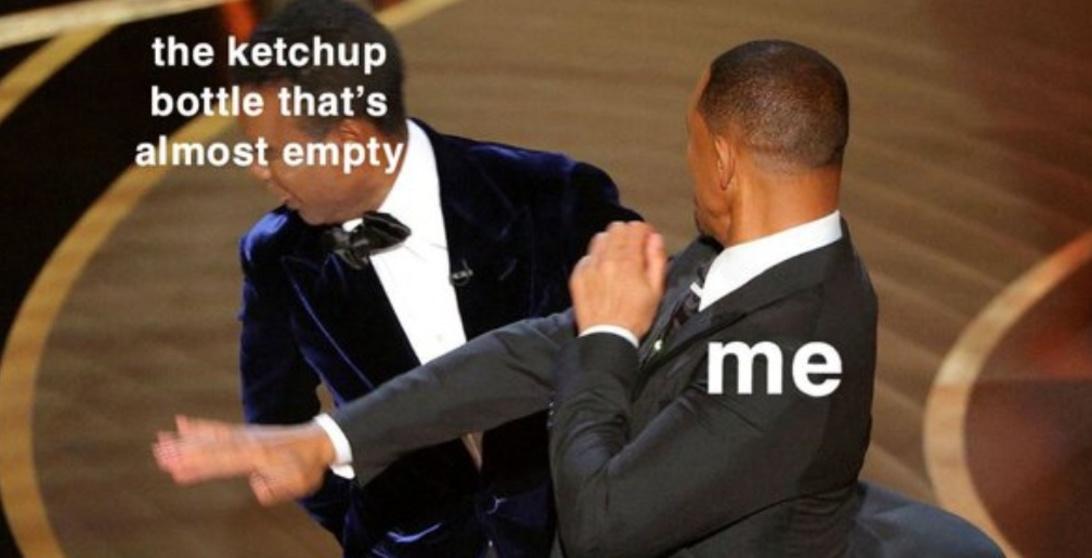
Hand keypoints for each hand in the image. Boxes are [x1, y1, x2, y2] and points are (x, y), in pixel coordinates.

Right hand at [153, 415, 334, 505]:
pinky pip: (219, 429)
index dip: (200, 466)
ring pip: (211, 437)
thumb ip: (277, 488)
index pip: (223, 462)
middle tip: (158, 454)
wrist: (318, 442)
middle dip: (184, 452)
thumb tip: (257, 487)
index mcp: (258, 456)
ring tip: (161, 440)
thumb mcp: (298, 484)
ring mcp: (245, 435)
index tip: (177, 469)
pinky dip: (200, 426)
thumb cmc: (307, 467)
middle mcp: (248, 442)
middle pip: (211, 448)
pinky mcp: (245, 433)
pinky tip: (182, 423)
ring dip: (185, 440)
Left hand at [570, 221, 666, 338]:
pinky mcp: (578, 276)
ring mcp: (590, 267)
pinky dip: (597, 259)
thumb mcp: (656, 290)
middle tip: (634, 248)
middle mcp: (606, 260)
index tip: (647, 239)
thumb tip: (655, 238)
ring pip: (600, 238)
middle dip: (628, 234)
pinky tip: (603, 271)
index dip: (644, 231)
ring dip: (611, 243)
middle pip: (616, 228)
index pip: (635, 228)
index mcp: (628, 262)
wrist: (606, 337)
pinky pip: (587, 256)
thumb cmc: (635, 317)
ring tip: (618, 258)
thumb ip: (657, 260)